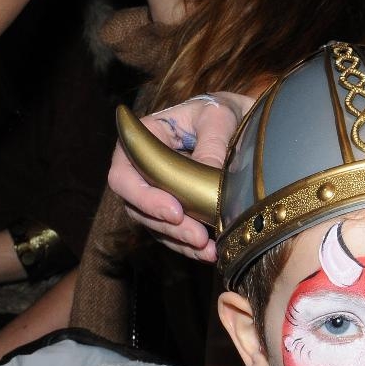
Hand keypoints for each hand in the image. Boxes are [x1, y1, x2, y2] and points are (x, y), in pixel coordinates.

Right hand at [108, 92, 252, 261]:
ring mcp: (157, 191)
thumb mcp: (219, 117)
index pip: (125, 174)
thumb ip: (212, 144)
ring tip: (207, 248)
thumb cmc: (222, 112)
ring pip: (155, 224)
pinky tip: (210, 253)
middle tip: (197, 236)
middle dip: (167, 225)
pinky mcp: (175, 209)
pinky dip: (190, 247)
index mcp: (143, 139)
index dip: (144, 197)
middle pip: (137, 206)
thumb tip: (208, 175)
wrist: (240, 121)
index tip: (175, 210)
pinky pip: (174, 233)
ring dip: (179, 240)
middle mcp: (142, 168)